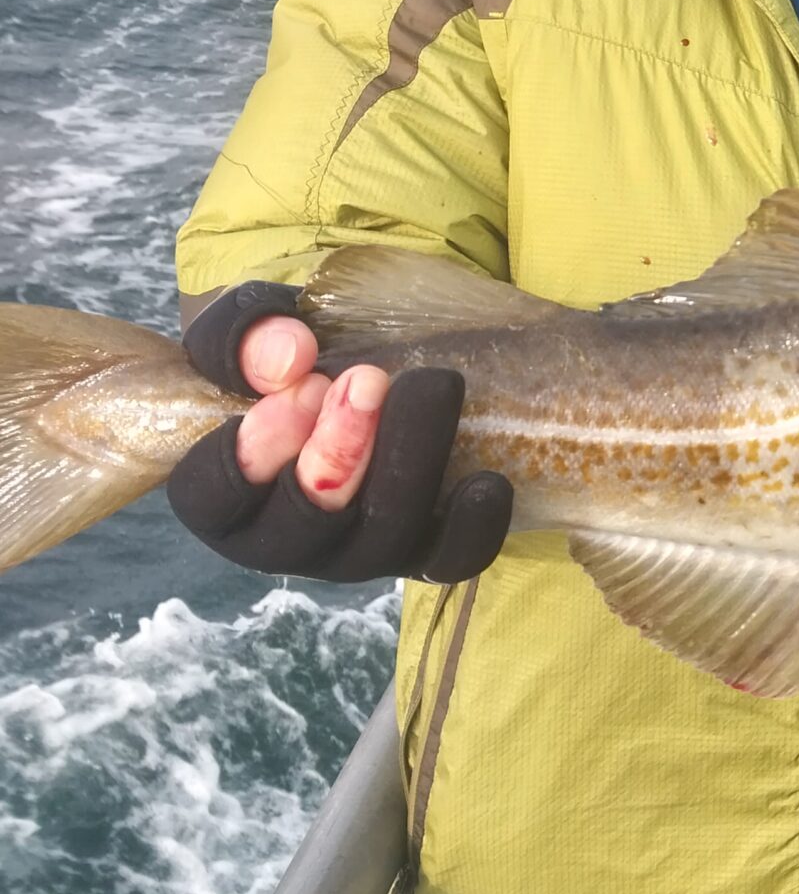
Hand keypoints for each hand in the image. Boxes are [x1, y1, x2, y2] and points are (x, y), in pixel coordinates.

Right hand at [168, 282, 511, 583]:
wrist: (344, 376)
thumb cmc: (282, 359)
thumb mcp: (251, 333)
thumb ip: (249, 335)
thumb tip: (291, 356)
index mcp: (220, 496)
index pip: (215, 498)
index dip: (254, 452)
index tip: (299, 390)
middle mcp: (283, 541)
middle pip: (305, 526)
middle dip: (338, 452)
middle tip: (366, 378)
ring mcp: (353, 553)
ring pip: (380, 541)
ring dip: (404, 465)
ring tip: (428, 386)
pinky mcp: (417, 550)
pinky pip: (447, 559)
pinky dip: (471, 528)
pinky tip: (488, 479)